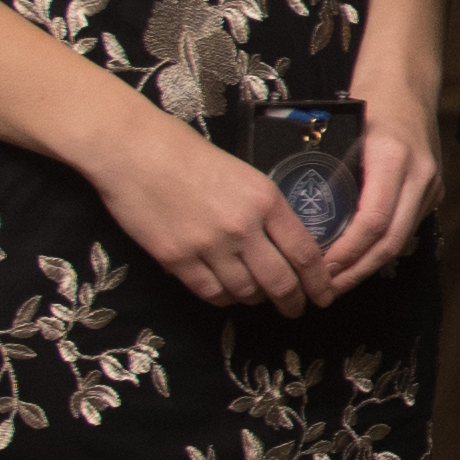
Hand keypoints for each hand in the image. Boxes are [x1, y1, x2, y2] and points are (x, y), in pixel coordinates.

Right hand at [94, 108, 335, 314]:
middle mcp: (242, 227)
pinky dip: (224, 298)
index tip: (324, 295)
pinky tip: (227, 293)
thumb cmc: (189, 154)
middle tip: (295, 309)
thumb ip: (266, 209)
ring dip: (256, 299)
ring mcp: (208, 245)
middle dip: (293, 301)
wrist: (135, 150)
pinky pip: (210, 292)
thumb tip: (284, 245)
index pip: (305, 254)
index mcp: (266, 200)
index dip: (319, 282)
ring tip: (258, 297)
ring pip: (245, 291)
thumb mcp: (244, 174)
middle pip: (280, 281)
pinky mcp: (176, 258)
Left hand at [309, 85, 444, 300]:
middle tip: (325, 289)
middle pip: (391, 241)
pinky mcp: (433, 191)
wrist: (408, 83)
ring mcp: (430, 184)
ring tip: (337, 282)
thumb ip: (329, 169)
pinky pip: (406, 228)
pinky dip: (380, 249)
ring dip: (368, 265)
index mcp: (394, 158)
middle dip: (356, 270)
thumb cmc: (368, 101)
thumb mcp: (343, 130)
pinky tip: (357, 259)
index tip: (319, 268)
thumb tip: (297, 215)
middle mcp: (419, 175)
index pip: (373, 221)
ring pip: (401, 240)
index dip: (347, 252)